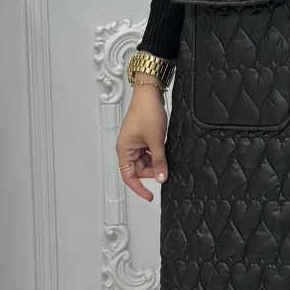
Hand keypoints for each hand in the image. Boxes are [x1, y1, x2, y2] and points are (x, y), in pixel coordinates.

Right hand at [116, 85, 168, 201]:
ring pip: (145, 161)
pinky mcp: (141, 138)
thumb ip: (159, 161)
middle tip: (165, 168)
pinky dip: (156, 153)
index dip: (139, 188)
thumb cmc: (146, 111)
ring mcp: (134, 143)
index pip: (129, 177)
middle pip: (139, 169)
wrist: (149, 93)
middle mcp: (127, 147)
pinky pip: (148, 152)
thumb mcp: (156, 140)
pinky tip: (163, 148)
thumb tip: (162, 177)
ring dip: (156, 161)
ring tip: (164, 151)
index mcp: (124, 149)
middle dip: (153, 170)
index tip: (149, 196)